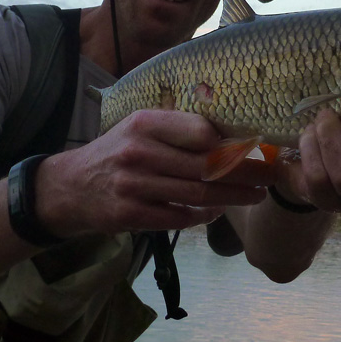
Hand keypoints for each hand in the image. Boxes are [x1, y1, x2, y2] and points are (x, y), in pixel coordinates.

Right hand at [36, 110, 268, 236]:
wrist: (70, 188)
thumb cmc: (115, 153)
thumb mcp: (137, 127)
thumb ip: (175, 127)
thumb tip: (227, 130)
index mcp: (144, 124)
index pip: (200, 131)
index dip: (232, 142)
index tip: (256, 147)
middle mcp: (139, 152)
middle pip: (206, 166)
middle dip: (245, 172)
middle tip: (269, 176)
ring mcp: (134, 186)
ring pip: (198, 194)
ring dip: (233, 197)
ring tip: (255, 195)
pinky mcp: (131, 215)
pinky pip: (179, 218)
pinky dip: (203, 216)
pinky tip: (216, 212)